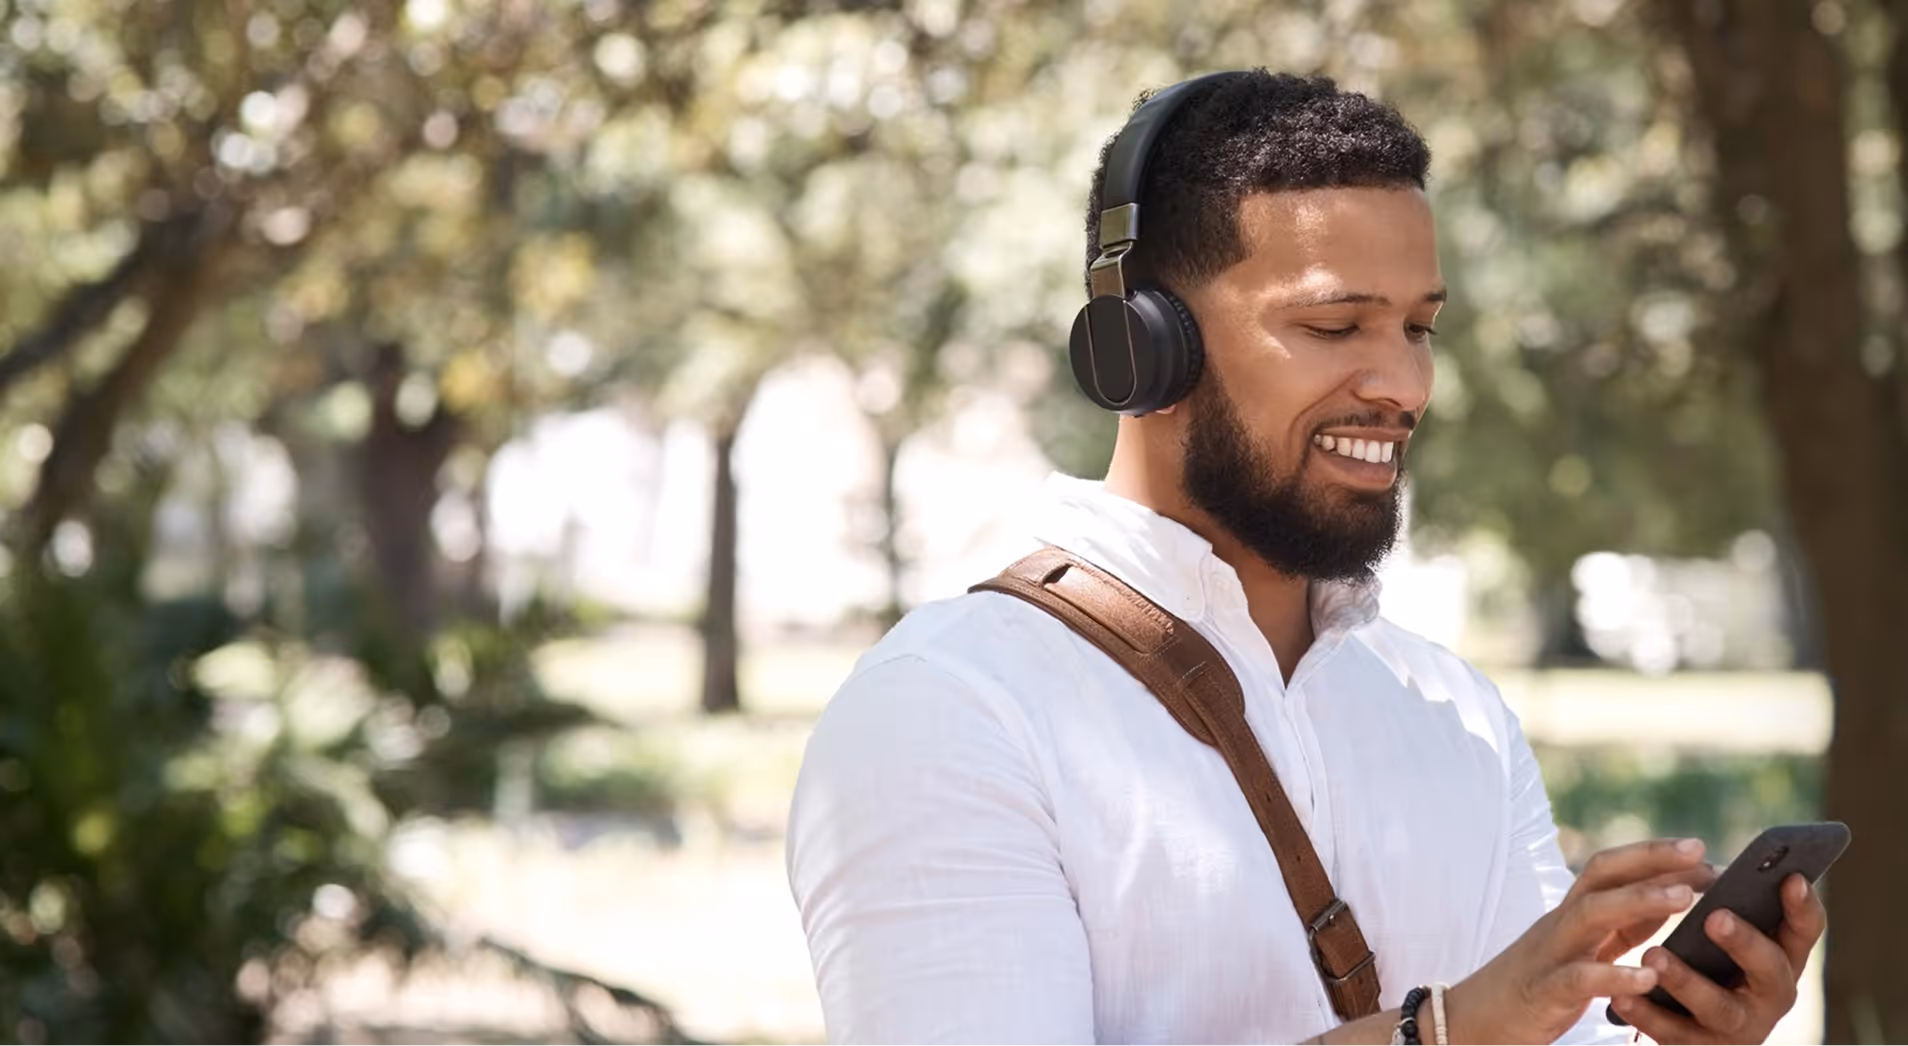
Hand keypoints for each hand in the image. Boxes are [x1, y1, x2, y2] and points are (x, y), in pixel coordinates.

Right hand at [1447, 838, 1718, 1045]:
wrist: (1475, 1018)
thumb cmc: (1538, 981)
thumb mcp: (1583, 947)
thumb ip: (1622, 924)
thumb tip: (1671, 895)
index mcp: (1572, 913)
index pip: (1611, 868)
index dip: (1653, 855)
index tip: (1702, 850)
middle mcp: (1561, 923)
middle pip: (1601, 875)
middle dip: (1650, 859)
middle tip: (1700, 855)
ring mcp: (1550, 954)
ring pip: (1590, 914)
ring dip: (1639, 900)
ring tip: (1684, 897)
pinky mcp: (1543, 991)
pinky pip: (1578, 978)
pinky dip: (1614, 975)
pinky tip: (1648, 977)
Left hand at [1608, 873, 1826, 1043]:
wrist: (1697, 1038)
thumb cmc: (1714, 972)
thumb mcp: (1731, 944)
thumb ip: (1730, 909)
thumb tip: (1706, 862)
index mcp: (1781, 961)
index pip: (1804, 932)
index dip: (1803, 907)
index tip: (1791, 877)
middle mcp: (1768, 998)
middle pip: (1769, 971)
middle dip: (1745, 943)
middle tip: (1715, 917)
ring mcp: (1734, 1028)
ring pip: (1718, 1008)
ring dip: (1687, 981)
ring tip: (1654, 954)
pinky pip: (1671, 1033)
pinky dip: (1646, 1015)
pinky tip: (1621, 997)